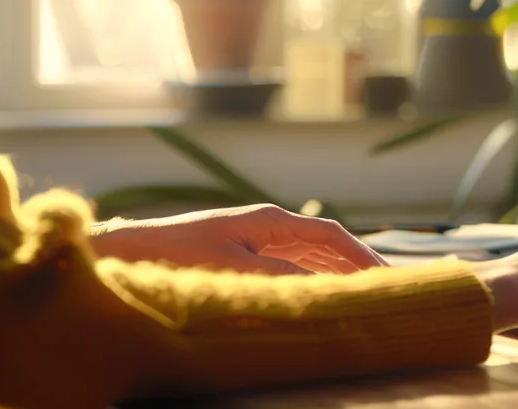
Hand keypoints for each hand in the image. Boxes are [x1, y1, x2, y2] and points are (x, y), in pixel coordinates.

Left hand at [88, 204, 386, 275]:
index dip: (361, 256)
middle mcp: (267, 225)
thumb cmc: (178, 256)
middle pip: (325, 244)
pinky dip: (312, 279)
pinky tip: (322, 297)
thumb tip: (326, 289)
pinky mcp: (242, 254)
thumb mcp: (236, 270)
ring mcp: (255, 239)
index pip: (330, 234)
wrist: (131, 252)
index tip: (385, 277)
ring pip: (309, 255)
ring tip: (361, 296)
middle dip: (355, 265)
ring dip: (335, 274)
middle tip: (384, 290)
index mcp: (269, 220)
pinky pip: (290, 266)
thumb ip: (282, 277)